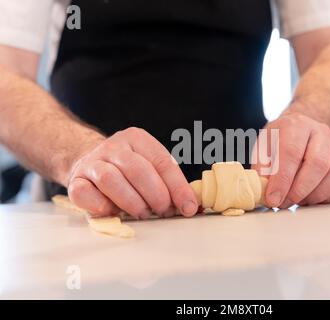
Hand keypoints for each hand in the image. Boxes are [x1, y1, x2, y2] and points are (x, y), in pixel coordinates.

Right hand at [66, 127, 197, 218]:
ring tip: (142, 213)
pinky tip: (112, 211)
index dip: (178, 187)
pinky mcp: (75, 180)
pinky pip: (84, 193)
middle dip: (156, 195)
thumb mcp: (150, 167)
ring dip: (131, 202)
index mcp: (137, 139)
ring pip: (111, 180)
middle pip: (138, 170)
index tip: (189, 207)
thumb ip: (169, 184)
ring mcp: (92, 162)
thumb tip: (192, 206)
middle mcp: (114, 146)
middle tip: (163, 211)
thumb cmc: (127, 170)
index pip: (162, 162)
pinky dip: (100, 205)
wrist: (88, 161)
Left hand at [252, 112, 329, 207]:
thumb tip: (264, 189)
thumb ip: (262, 167)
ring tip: (296, 200)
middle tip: (284, 203)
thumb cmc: (279, 143)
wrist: (302, 132)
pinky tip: (311, 197)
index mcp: (296, 125)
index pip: (291, 152)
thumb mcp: (263, 148)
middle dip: (299, 190)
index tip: (273, 198)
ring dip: (313, 195)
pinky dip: (327, 196)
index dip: (282, 179)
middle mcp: (320, 132)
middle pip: (317, 164)